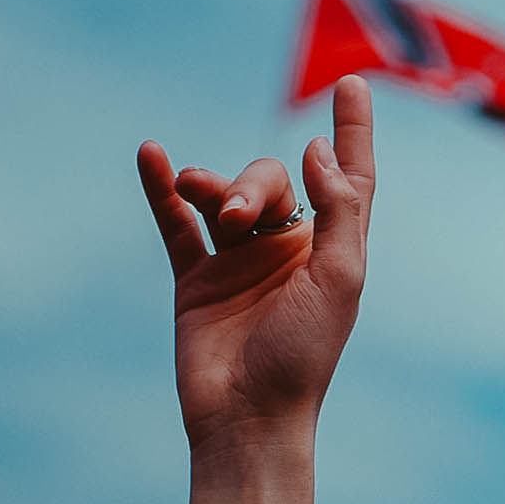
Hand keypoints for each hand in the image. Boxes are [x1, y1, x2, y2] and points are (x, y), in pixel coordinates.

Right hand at [137, 78, 374, 465]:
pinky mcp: (198, 280)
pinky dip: (163, 189)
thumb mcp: (338, 282)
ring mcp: (240, 264)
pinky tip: (152, 157)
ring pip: (223, 194)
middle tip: (237, 217)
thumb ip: (337, 212)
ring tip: (198, 198)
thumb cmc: (303, 360)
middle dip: (250, 183)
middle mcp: (288, 253)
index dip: (351, 133)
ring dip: (211, 185)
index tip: (352, 85)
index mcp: (331, 253)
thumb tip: (319, 150)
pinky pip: (177, 222)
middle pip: (270, 180)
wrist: (248, 418)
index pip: (346, 180)